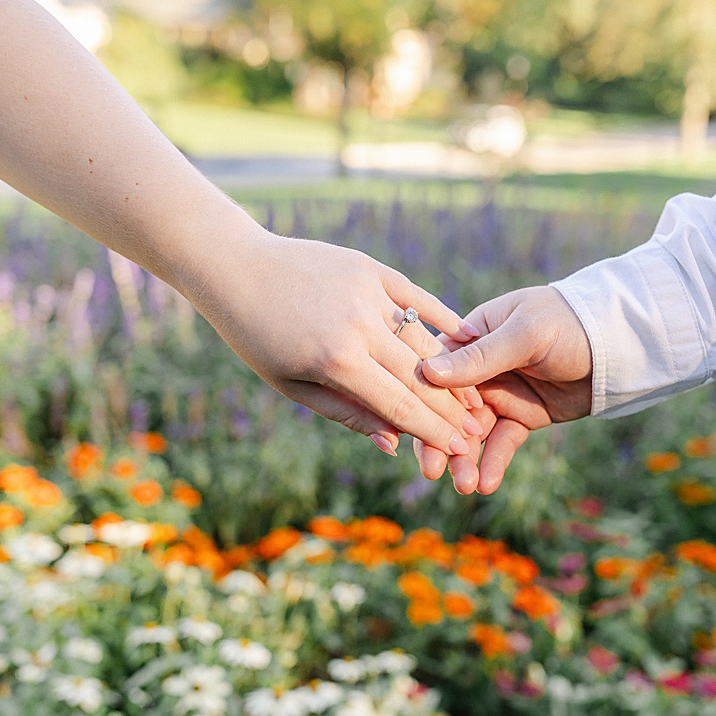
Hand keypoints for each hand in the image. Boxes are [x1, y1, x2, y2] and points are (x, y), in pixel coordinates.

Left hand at [187, 232, 487, 461]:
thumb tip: (395, 444)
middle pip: (420, 376)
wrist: (237, 269)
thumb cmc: (257, 337)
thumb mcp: (293, 385)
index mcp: (337, 361)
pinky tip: (465, 338)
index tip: (459, 448)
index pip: (400, 404)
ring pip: (423, 339)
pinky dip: (442, 318)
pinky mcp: (370, 268)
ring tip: (474, 396)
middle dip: (452, 408)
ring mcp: (368, 292)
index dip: (433, 430)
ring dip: (453, 370)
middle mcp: (359, 324)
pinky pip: (416, 298)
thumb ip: (348, 413)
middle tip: (477, 431)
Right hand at [417, 285, 593, 492]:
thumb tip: (428, 372)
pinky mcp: (522, 417)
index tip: (412, 428)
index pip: (435, 370)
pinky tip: (487, 484)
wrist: (621, 342)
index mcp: (469, 337)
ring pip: (472, 431)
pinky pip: (502, 443)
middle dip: (438, 439)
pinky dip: (494, 462)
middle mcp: (477, 369)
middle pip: (447, 408)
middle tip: (432, 471)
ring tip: (464, 486)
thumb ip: (480, 357)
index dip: (423, 400)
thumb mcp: (525, 334)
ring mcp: (499, 394)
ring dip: (465, 459)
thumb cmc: (570, 322)